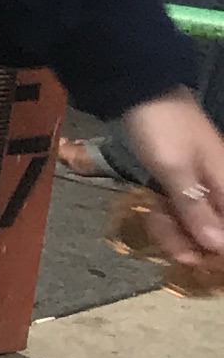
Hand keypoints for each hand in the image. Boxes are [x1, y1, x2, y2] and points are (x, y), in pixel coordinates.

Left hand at [116, 91, 223, 262]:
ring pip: (194, 217)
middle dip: (196, 242)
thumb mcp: (176, 171)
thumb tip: (219, 245)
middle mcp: (220, 183)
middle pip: (215, 225)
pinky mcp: (179, 178)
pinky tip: (156, 217)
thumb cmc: (164, 129)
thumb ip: (196, 208)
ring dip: (177, 230)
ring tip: (161, 232)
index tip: (203, 264)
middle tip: (178, 255)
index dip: (221, 248)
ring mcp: (199, 181)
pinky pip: (179, 205)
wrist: (141, 94)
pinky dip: (167, 214)